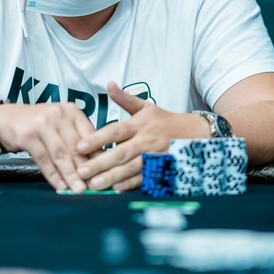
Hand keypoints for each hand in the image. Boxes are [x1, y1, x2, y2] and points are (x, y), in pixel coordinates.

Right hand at [0, 101, 96, 191]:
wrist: (7, 119)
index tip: (105, 174)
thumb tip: (98, 164)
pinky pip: (44, 159)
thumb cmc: (40, 125)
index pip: (90, 135)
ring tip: (78, 190)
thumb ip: (77, 139)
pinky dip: (53, 175)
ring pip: (61, 154)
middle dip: (86, 169)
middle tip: (94, 186)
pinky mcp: (28, 135)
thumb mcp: (61, 125)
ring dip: (70, 174)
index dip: (98, 157)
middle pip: (76, 146)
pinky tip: (60, 185)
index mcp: (72, 111)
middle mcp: (59, 114)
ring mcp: (42, 123)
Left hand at [75, 82, 198, 190]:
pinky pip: (144, 178)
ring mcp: (154, 156)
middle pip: (121, 153)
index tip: (79, 146)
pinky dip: (131, 184)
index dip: (97, 138)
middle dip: (100, 163)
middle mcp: (146, 140)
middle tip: (81, 171)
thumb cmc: (164, 120)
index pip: (115, 131)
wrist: (194, 133)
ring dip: (113, 177)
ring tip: (94, 184)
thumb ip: (125, 98)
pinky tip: (117, 189)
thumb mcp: (146, 107)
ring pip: (131, 168)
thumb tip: (109, 84)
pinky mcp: (161, 169)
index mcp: (139, 124)